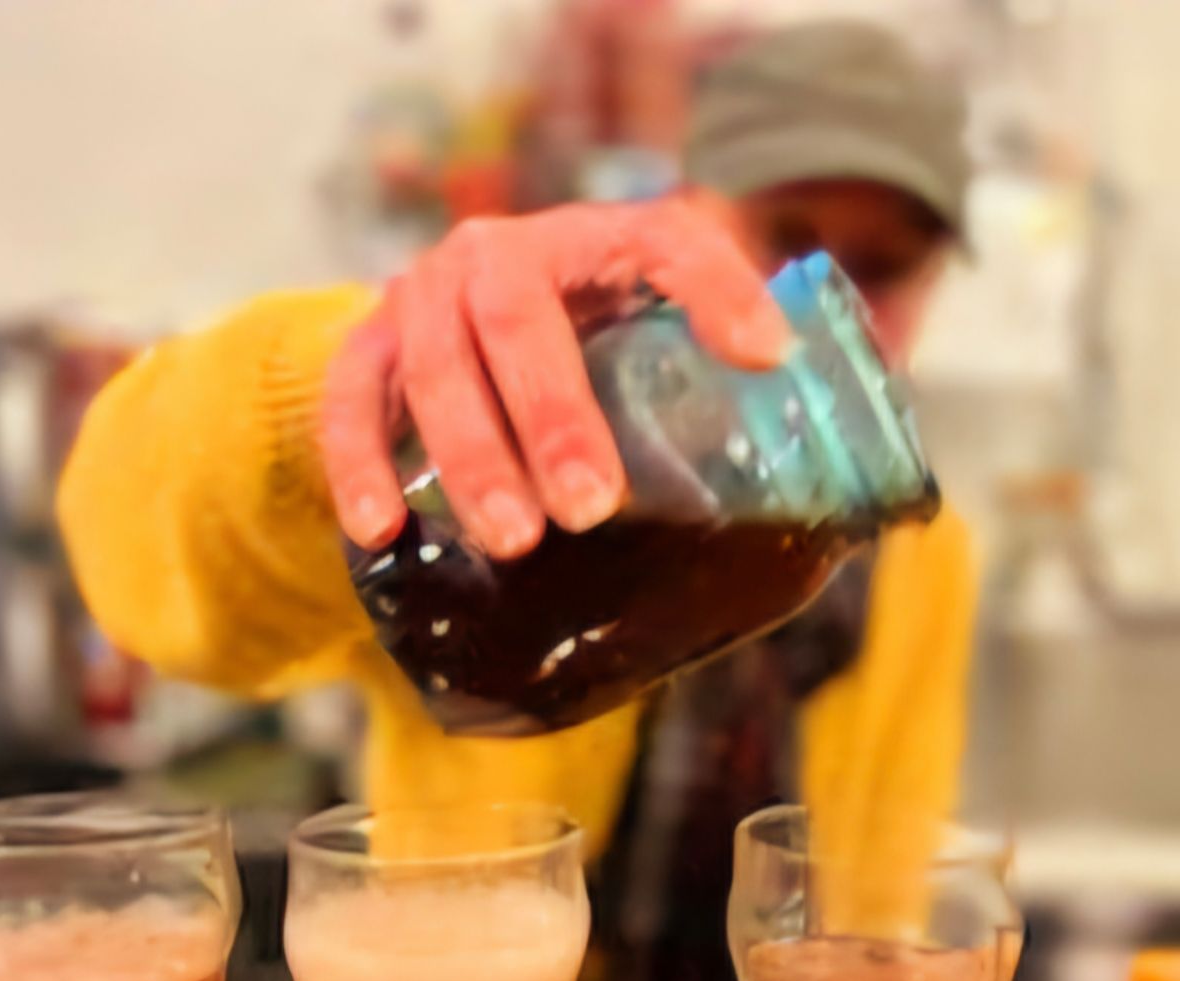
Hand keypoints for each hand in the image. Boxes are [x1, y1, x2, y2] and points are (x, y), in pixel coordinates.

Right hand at [319, 196, 792, 556]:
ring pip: (439, 369)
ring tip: (511, 538)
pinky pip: (353, 401)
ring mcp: (424, 296)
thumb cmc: (584, 343)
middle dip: (557, 420)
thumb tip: (826, 482)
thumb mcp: (651, 338)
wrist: (457, 314)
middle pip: (525, 327)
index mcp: (595, 242)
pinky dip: (359, 463)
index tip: (768, 357)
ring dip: (472, 458)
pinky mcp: (366, 345)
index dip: (719, 290)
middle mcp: (502, 254)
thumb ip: (718, 382)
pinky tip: (379, 530)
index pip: (668, 245)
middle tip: (593, 508)